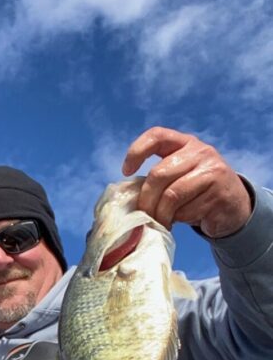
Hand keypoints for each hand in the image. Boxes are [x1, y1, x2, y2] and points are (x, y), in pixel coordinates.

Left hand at [122, 126, 251, 237]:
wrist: (233, 206)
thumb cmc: (196, 192)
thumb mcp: (179, 176)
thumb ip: (158, 179)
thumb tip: (128, 198)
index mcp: (185, 143)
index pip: (157, 136)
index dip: (137, 151)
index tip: (126, 171)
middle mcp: (200, 152)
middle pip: (159, 174)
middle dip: (146, 200)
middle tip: (143, 216)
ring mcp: (212, 171)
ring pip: (171, 195)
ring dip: (160, 215)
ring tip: (159, 223)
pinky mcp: (218, 194)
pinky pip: (187, 210)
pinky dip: (178, 220)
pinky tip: (180, 221)